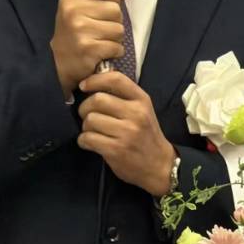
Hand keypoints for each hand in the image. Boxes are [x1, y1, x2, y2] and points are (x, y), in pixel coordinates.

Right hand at [50, 0, 135, 97]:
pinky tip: (100, 53)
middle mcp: (73, 11)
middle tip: (97, 30)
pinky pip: (117, 47)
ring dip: (114, 38)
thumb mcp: (84, 7)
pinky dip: (113, 52)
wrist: (58, 64)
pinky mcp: (88, 49)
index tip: (102, 7)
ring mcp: (80, 30)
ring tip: (99, 41)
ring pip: (119, 29)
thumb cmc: (75, 32)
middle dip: (113, 22)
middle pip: (115, 9)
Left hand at [77, 71, 177, 195]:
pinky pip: (88, 138)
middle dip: (85, 107)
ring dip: (85, 126)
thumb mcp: (142, 110)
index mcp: (142, 99)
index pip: (116, 79)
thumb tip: (94, 82)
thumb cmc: (146, 135)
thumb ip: (123, 96)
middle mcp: (136, 113)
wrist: (159, 165)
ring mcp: (126, 132)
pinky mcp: (116, 150)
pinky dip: (83, 140)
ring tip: (92, 131)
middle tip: (87, 115)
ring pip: (90, 120)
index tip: (84, 86)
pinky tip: (90, 143)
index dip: (95, 80)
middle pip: (97, 99)